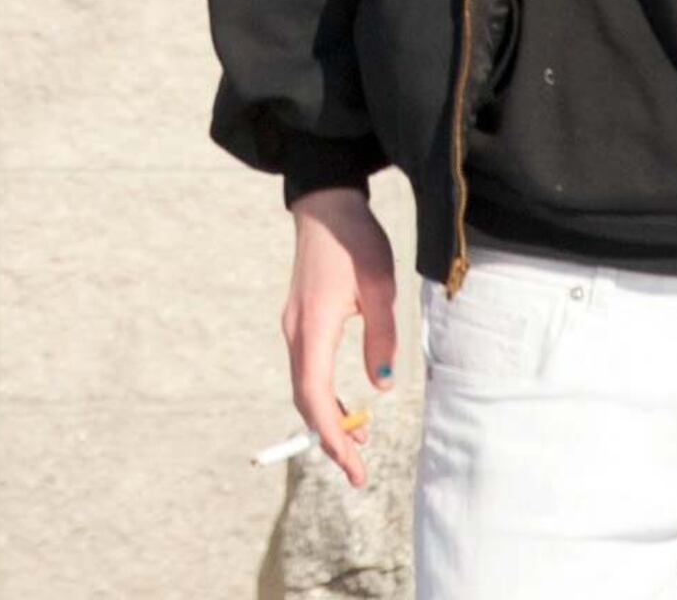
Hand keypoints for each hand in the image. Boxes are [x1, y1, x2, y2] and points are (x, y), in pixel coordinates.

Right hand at [283, 187, 398, 488]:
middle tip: (358, 472)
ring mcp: (295, 327)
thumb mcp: (379, 286)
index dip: (331, 435)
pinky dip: (324, 397)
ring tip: (360, 442)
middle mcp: (296, 332)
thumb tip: (381, 384)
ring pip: (305, 387)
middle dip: (330, 440)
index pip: (314, 394)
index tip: (351, 465)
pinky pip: (308, 371)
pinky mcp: (301, 322)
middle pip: (305, 399)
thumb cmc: (355, 241)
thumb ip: (381, 336)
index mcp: (314, 327)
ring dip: (328, 419)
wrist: (326, 205)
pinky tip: (348, 409)